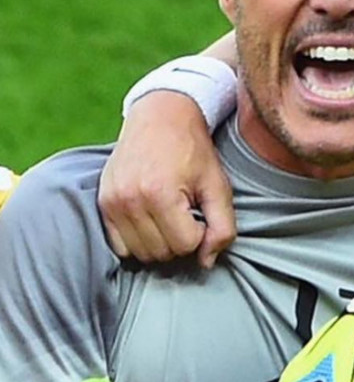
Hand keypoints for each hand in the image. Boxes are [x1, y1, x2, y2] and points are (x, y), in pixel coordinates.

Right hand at [100, 92, 236, 267]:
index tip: (202, 214)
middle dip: (181, 241)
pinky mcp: (102, 203)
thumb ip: (222, 227)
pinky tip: (152, 221)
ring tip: (170, 216)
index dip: (201, 235)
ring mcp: (111, 202)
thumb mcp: (218, 186)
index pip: (186, 245)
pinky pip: (119, 246)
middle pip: (162, 252)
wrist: (160, 118)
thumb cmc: (193, 152)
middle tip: (186, 214)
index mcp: (160, 194)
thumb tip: (206, 262)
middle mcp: (129, 200)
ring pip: (141, 253)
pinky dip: (138, 241)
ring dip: (160, 243)